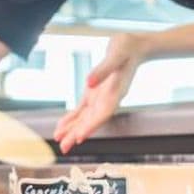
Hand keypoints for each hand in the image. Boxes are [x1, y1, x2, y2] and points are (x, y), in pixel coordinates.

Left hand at [54, 34, 143, 152]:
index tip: (81, 137)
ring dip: (72, 129)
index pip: (104, 113)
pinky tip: (62, 126)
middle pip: (92, 120)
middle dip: (78, 133)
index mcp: (116, 92)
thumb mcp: (116, 55)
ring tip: (59, 140)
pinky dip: (72, 117)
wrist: (134, 46)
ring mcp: (101, 97)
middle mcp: (108, 99)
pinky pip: (82, 109)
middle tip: (64, 147)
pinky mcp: (94, 93)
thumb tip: (88, 83)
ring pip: (85, 117)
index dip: (92, 126)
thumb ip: (103, 69)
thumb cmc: (128, 48)